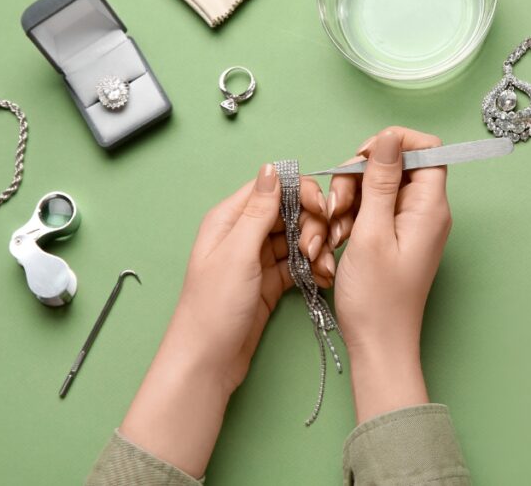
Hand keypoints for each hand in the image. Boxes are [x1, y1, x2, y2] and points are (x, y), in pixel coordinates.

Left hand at [121, 164, 331, 477]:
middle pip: (289, 211)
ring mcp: (258, 259)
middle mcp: (244, 234)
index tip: (322, 209)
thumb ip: (258, 211)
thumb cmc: (213, 307)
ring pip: (297, 238)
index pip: (272, 187)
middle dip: (311, 225)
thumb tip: (272, 168)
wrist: (207, 362)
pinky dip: (312, 268)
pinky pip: (298, 264)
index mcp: (230, 219)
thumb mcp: (238, 253)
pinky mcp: (270, 282)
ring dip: (315, 248)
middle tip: (316, 248)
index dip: (301, 192)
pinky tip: (322, 278)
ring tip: (322, 268)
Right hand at [327, 128, 451, 422]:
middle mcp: (425, 212)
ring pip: (376, 188)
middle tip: (338, 206)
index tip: (362, 160)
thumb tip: (389, 137)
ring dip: (348, 201)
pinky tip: (336, 241)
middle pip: (394, 166)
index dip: (393, 144)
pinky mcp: (394, 238)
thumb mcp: (371, 232)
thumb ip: (380, 180)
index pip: (427, 148)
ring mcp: (409, 225)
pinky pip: (371, 211)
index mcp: (429, 206)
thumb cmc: (377, 298)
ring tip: (334, 231)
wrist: (378, 346)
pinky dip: (350, 219)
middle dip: (358, 177)